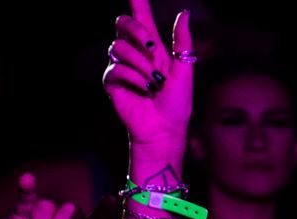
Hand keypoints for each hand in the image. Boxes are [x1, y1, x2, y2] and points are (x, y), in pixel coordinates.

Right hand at [102, 2, 193, 147]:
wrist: (165, 128)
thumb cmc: (177, 102)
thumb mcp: (184, 69)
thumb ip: (182, 41)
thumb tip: (184, 13)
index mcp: (152, 48)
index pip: (141, 18)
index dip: (136, 2)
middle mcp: (134, 53)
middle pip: (122, 23)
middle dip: (136, 29)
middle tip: (152, 47)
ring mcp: (121, 65)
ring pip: (120, 46)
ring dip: (141, 65)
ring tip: (154, 83)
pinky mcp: (111, 79)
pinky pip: (117, 68)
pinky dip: (135, 79)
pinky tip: (144, 91)